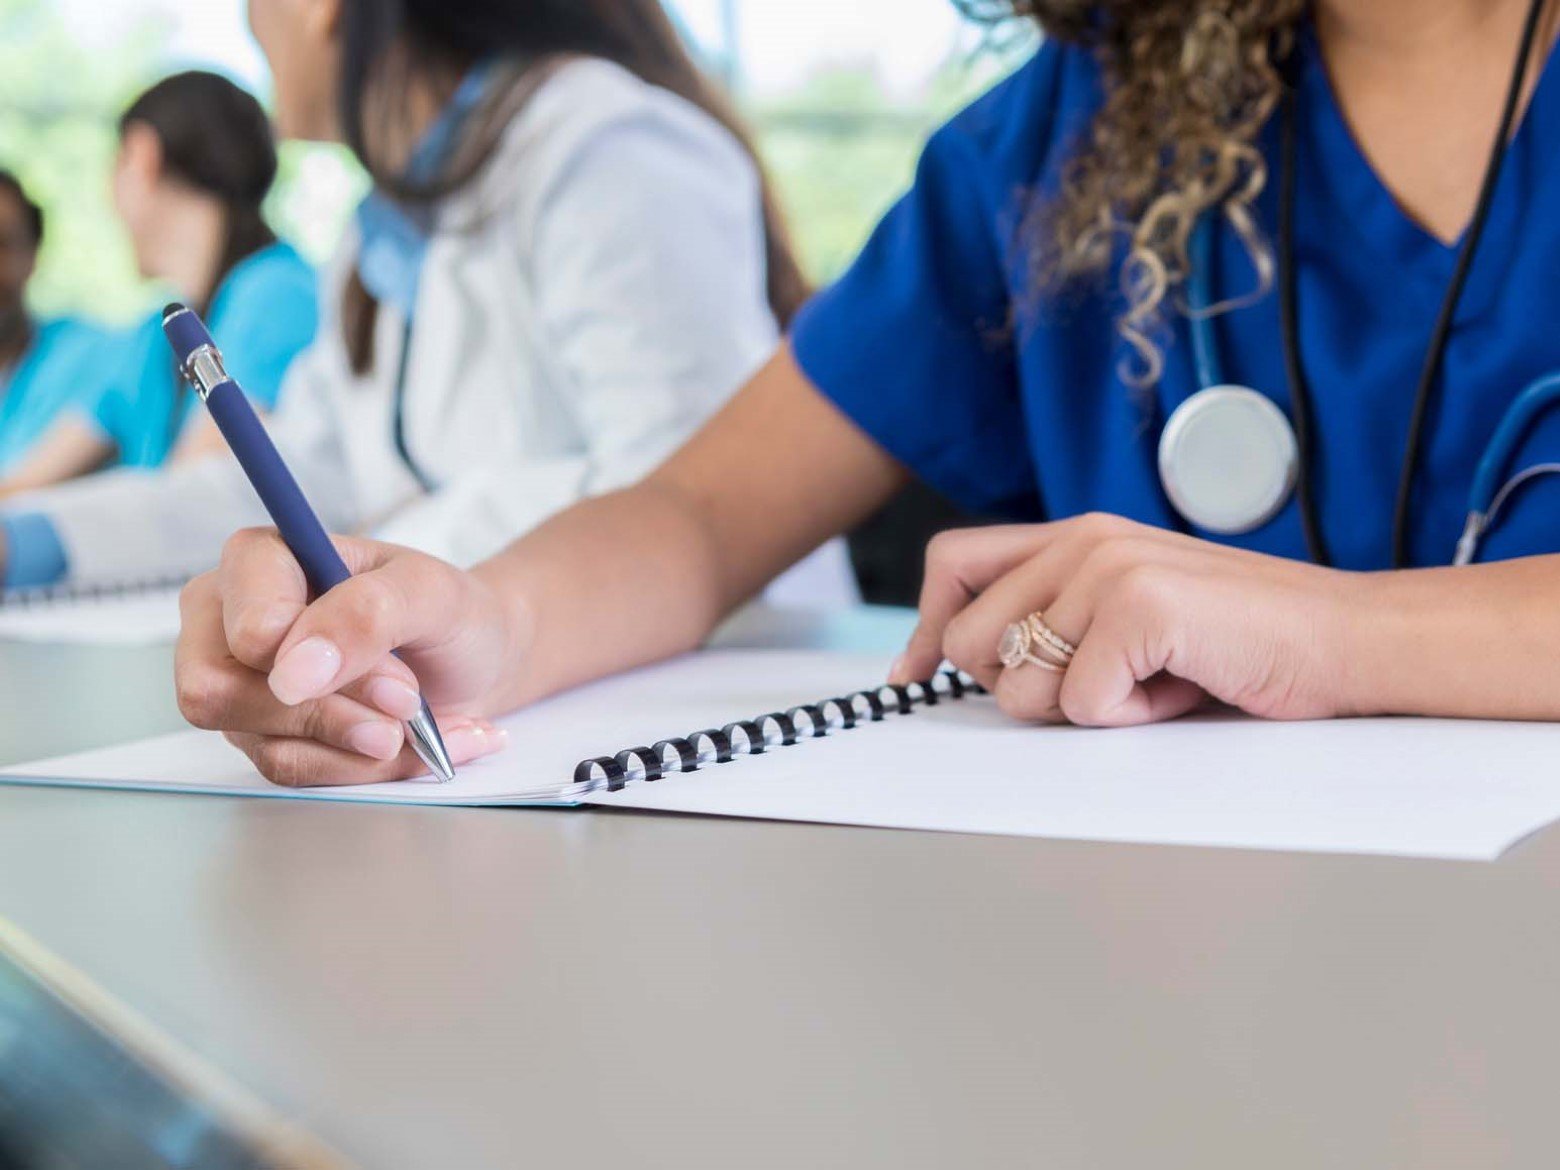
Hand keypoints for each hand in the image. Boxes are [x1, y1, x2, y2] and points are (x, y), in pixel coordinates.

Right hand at [175, 529, 521, 786]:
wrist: (478, 661)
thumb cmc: (448, 612)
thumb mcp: (430, 594)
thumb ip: (366, 613)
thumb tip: (293, 671)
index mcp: (259, 561)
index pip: (247, 631)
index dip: (317, 665)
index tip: (395, 678)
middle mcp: (228, 620)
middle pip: (221, 695)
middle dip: (333, 714)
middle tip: (408, 702)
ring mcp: (240, 684)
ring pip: (266, 743)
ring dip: (362, 745)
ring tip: (420, 721)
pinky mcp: (263, 735)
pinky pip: (295, 772)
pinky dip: (365, 767)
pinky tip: (411, 744)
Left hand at [889, 514, 1372, 726]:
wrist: (1345, 640)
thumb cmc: (1239, 641)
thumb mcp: (1130, 615)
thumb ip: (1057, 617)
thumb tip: (962, 661)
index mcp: (1076, 536)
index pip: (953, 564)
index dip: (924, 626)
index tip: (913, 676)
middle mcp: (1082, 540)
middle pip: (967, 641)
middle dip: (1018, 688)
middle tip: (1099, 685)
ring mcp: (1109, 568)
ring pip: (1019, 685)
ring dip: (1082, 708)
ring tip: (1151, 680)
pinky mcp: (1139, 607)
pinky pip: (1081, 703)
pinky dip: (1129, 718)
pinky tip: (1179, 688)